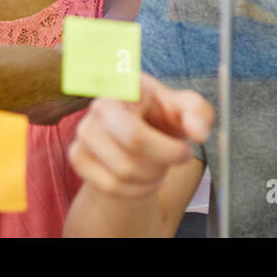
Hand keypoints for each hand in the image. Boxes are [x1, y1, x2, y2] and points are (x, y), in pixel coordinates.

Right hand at [67, 72, 211, 199]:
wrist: (140, 136)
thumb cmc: (163, 117)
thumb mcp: (188, 109)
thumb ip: (199, 113)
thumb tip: (198, 132)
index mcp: (126, 86)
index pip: (139, 115)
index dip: (166, 144)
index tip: (185, 150)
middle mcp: (99, 105)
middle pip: (134, 142)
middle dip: (165, 157)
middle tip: (181, 157)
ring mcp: (84, 131)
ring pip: (123, 170)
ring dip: (152, 175)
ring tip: (162, 166)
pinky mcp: (77, 156)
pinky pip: (110, 185)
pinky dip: (136, 190)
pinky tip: (147, 180)